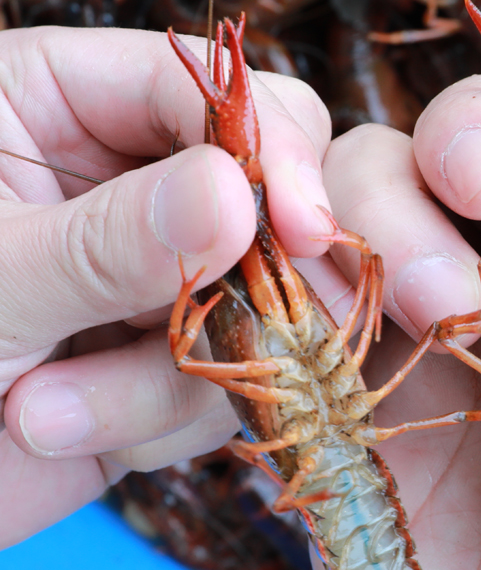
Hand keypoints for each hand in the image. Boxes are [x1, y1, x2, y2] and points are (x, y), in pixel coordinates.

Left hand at [0, 27, 332, 543]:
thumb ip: (107, 242)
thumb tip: (238, 198)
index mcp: (56, 109)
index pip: (200, 93)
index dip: (270, 151)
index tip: (307, 232)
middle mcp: (122, 191)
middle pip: (261, 200)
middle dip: (242, 282)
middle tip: (231, 329)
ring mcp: (156, 281)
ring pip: (251, 313)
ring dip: (161, 383)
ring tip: (42, 413)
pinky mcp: (171, 360)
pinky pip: (228, 384)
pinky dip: (159, 425)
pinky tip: (73, 432)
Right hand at [316, 85, 480, 569]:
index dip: (464, 143)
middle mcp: (468, 341)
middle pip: (375, 209)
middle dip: (386, 213)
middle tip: (445, 304)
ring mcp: (398, 414)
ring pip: (308, 287)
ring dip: (308, 269)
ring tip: (352, 303)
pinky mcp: (346, 495)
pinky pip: (275, 404)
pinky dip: (257, 360)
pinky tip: (273, 347)